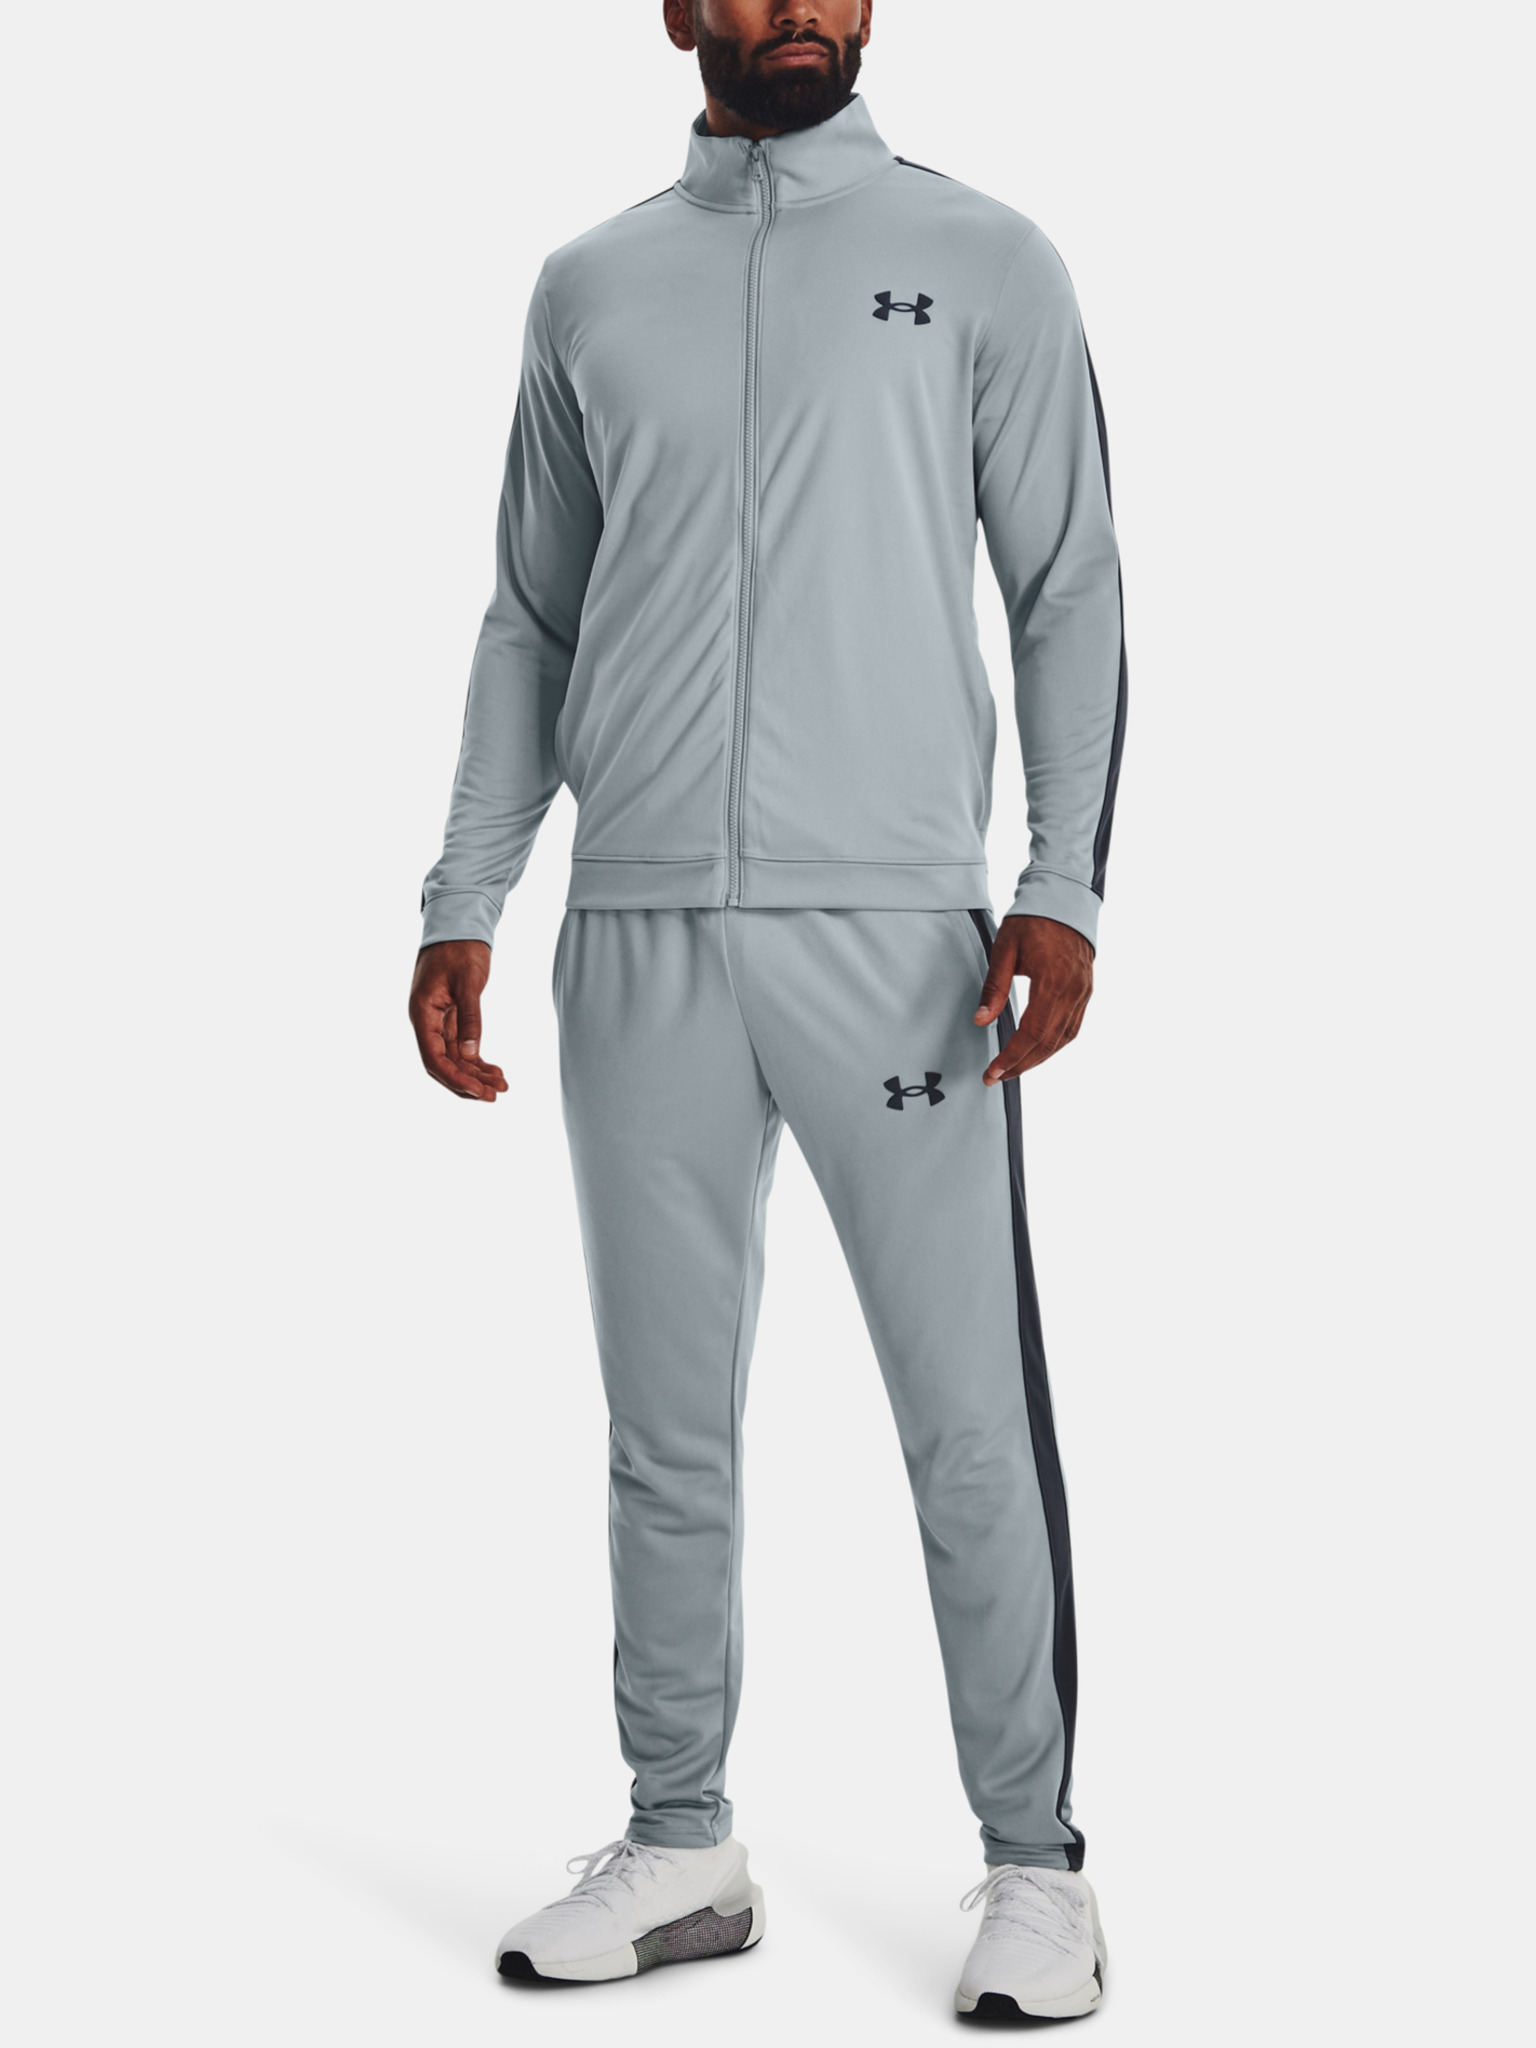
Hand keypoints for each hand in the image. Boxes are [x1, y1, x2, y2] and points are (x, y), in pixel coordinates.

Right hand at [409, 940, 508, 1102]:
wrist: (457, 926)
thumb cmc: (459, 948)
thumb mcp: (468, 981)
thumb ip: (469, 1017)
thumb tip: (472, 1054)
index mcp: (422, 1014)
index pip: (433, 1058)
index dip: (455, 1078)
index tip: (479, 1091)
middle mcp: (426, 1022)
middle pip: (443, 1064)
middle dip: (468, 1082)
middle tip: (496, 1094)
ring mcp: (438, 1021)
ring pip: (455, 1058)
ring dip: (476, 1074)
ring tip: (502, 1085)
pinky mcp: (451, 1018)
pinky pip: (462, 1047)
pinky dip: (477, 1060)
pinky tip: (496, 1070)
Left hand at [973, 915, 1093, 1085]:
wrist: (1064, 899)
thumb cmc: (1032, 920)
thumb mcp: (1004, 948)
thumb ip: (994, 987)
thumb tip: (981, 1021)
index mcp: (1053, 981)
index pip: (1033, 1033)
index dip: (1013, 1057)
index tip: (994, 1071)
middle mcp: (1073, 990)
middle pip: (1049, 1042)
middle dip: (1022, 1064)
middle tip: (998, 1076)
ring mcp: (1083, 991)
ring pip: (1064, 1038)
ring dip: (1039, 1058)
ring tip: (1015, 1067)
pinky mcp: (1086, 990)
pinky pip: (1073, 1026)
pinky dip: (1055, 1043)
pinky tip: (1039, 1049)